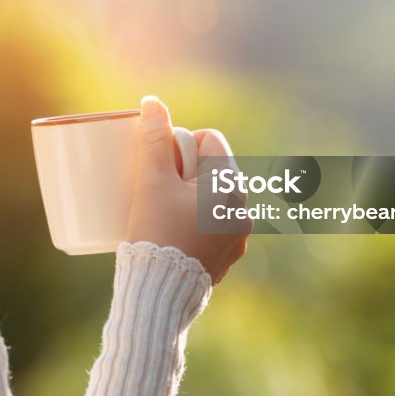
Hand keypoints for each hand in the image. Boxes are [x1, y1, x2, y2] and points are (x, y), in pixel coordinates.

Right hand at [125, 96, 250, 283]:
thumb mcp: (151, 182)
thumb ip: (153, 139)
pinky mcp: (227, 257)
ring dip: (188, 196)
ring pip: (210, 197)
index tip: (160, 166)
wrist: (160, 294)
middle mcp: (244, 208)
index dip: (180, 145)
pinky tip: (173, 232)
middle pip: (210, 168)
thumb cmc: (157, 233)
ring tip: (159, 210)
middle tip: (154, 188)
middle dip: (182, 171)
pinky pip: (212, 224)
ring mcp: (238, 236)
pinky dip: (194, 221)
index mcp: (231, 185)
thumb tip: (153, 102)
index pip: (209, 140)